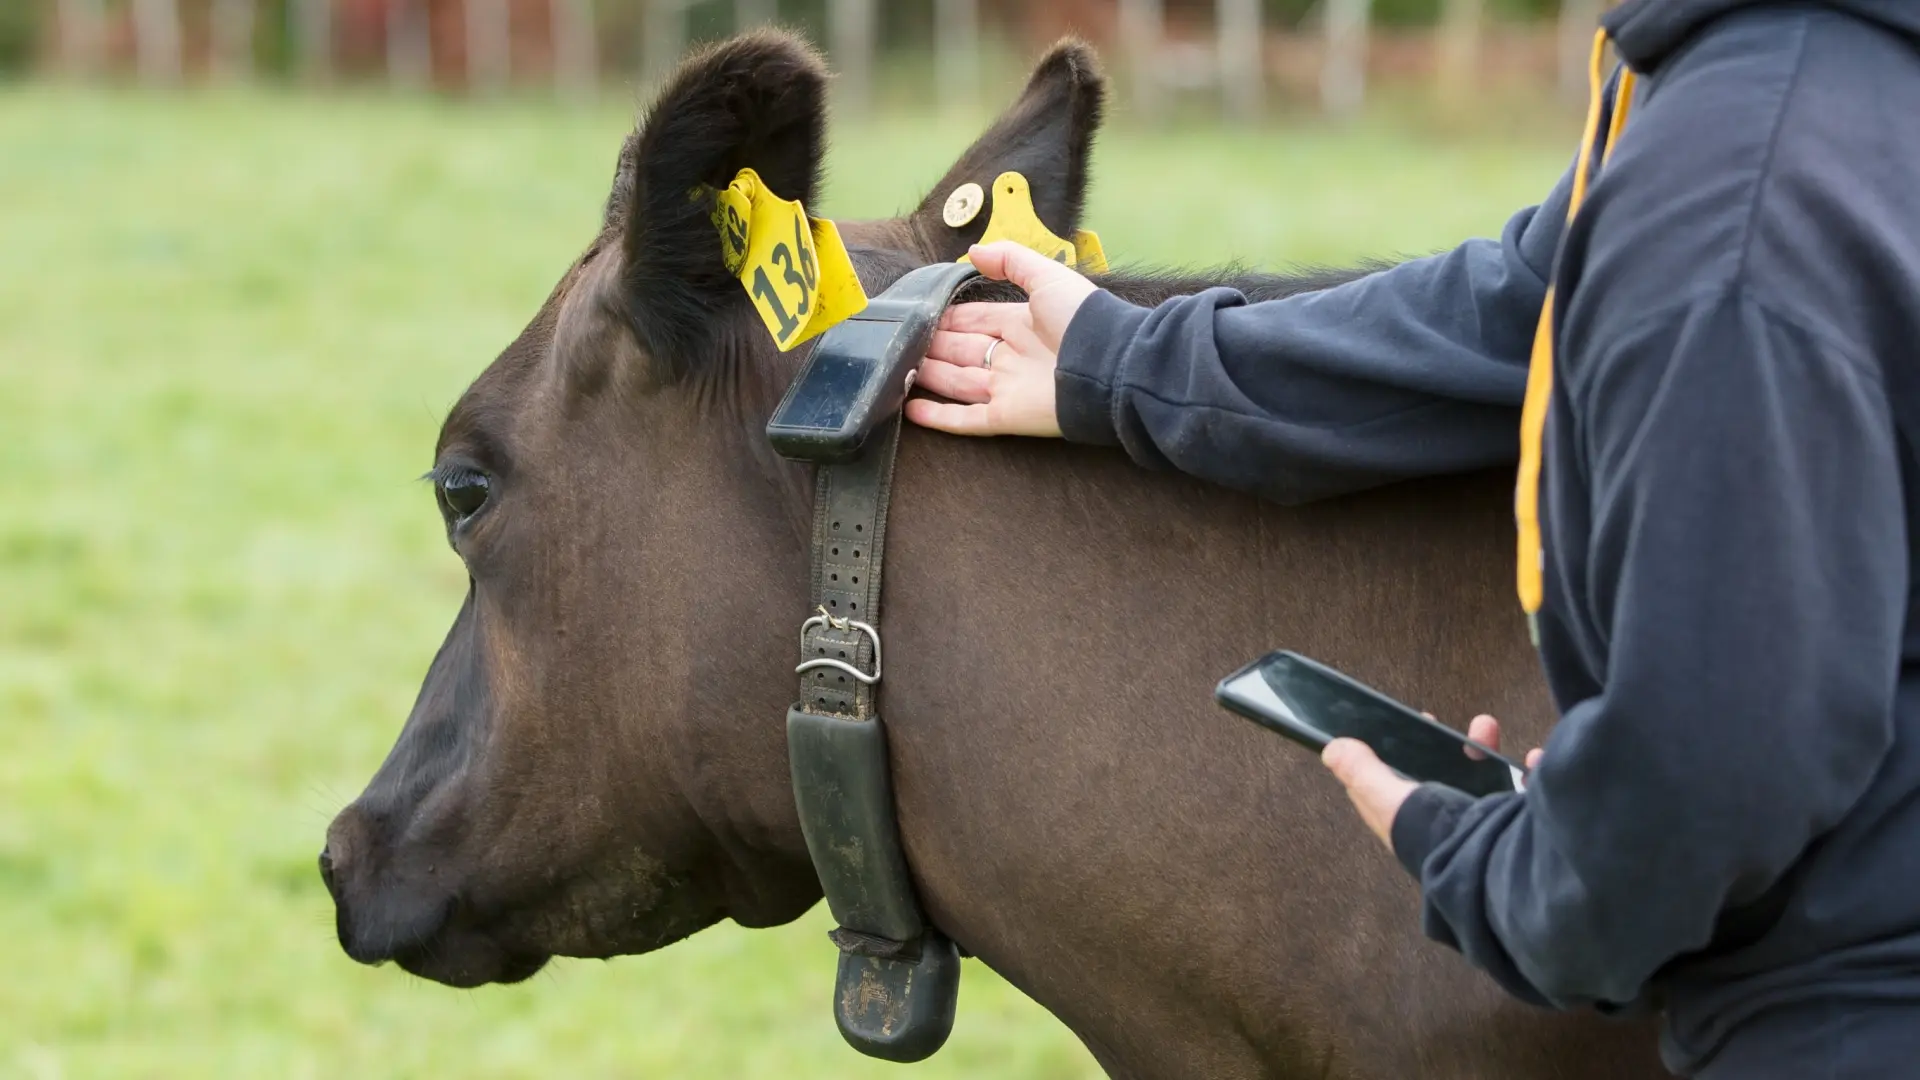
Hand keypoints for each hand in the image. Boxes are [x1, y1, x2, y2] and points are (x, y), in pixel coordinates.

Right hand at [905, 240, 1098, 436]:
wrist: (1109, 367)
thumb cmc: (1082, 320)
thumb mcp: (1047, 277)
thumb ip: (1011, 260)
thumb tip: (973, 252)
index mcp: (1021, 324)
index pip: (976, 321)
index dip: (949, 319)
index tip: (920, 316)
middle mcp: (1011, 356)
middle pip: (962, 352)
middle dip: (933, 346)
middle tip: (900, 342)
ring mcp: (1007, 388)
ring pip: (958, 383)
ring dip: (929, 376)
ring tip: (897, 370)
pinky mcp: (1006, 417)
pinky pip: (966, 419)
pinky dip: (938, 416)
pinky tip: (911, 409)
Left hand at [1321, 714, 1543, 850]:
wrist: (1497, 869)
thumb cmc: (1437, 833)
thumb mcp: (1389, 800)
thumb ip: (1362, 774)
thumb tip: (1331, 749)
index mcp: (1409, 824)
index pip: (1391, 788)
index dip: (1393, 754)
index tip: (1404, 724)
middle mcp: (1442, 825)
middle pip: (1437, 777)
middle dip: (1441, 744)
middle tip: (1435, 721)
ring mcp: (1482, 825)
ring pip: (1481, 778)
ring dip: (1483, 748)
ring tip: (1486, 728)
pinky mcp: (1518, 826)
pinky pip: (1524, 794)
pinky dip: (1529, 773)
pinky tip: (1531, 761)